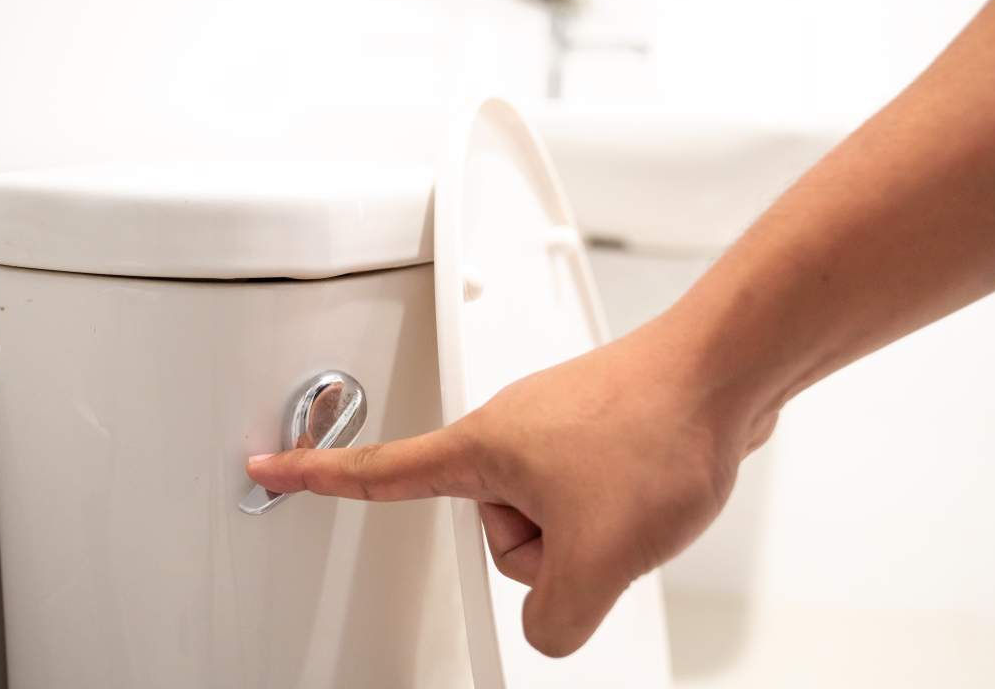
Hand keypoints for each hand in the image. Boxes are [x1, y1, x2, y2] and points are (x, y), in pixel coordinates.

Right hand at [246, 315, 773, 656]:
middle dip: (549, 550)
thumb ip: (553, 619)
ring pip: (551, 520)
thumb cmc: (659, 432)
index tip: (267, 466)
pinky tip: (649, 486)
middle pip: (495, 532)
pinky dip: (617, 505)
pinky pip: (589, 494)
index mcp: (483, 449)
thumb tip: (549, 622)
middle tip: (599, 519)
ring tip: (633, 495)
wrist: (727, 372)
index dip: (316, 477)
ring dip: (593, 530)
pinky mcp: (598, 431)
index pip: (379, 473)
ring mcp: (557, 429)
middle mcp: (511, 431)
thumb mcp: (598, 558)